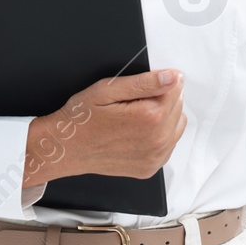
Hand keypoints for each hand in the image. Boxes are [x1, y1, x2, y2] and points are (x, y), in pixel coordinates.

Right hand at [24, 69, 185, 185]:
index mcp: (150, 117)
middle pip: (179, 105)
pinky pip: (169, 144)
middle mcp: (157, 140)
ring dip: (165, 117)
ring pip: (178, 124)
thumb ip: (145, 82)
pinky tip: (137, 132)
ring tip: (137, 116)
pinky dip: (159, 135)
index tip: (140, 86)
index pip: (175, 86)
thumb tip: (173, 76)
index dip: (159, 81)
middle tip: (133, 102)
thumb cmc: (83, 118)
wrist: (66, 148)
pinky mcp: (150, 168)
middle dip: (162, 98)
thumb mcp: (108, 89)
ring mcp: (155, 157)